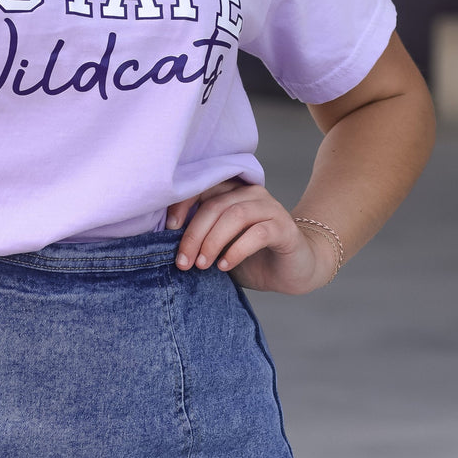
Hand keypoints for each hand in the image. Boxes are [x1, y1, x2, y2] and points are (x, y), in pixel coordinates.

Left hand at [165, 178, 337, 293]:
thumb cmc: (250, 256)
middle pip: (214, 205)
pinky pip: (257, 233)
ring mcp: (270, 208)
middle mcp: (251, 193)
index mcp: (232, 190)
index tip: (168, 229)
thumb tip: (164, 241)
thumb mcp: (219, 245)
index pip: (201, 186)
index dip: (182, 204)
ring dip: (213, 242)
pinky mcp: (284, 228)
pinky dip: (236, 250)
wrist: (293, 270)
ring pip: (234, 215)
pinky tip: (225, 265)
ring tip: (202, 265)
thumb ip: (200, 235)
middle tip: (182, 262)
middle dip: (194, 234)